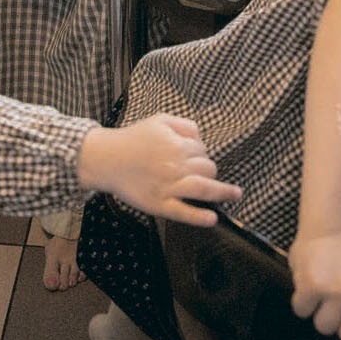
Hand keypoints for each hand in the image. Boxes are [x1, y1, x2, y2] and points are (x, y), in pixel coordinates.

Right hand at [77, 115, 241, 226]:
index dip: (202, 155)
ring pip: (203, 189)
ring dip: (223, 193)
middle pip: (207, 169)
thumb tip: (202, 139)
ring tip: (235, 195)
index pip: (203, 152)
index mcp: (176, 145)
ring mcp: (168, 187)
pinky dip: (200, 217)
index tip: (195, 159)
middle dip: (209, 171)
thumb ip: (184, 125)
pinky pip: (183, 213)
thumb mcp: (159, 121)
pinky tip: (212, 218)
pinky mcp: (158, 205)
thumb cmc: (132, 139)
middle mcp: (175, 166)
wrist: (105, 159)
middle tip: (199, 173)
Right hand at [288, 230, 340, 339]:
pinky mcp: (314, 283)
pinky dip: (303, 303)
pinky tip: (311, 287)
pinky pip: (303, 312)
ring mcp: (340, 288)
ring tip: (325, 294)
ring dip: (320, 315)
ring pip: (325, 327)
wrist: (329, 231)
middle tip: (339, 306)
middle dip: (340, 326)